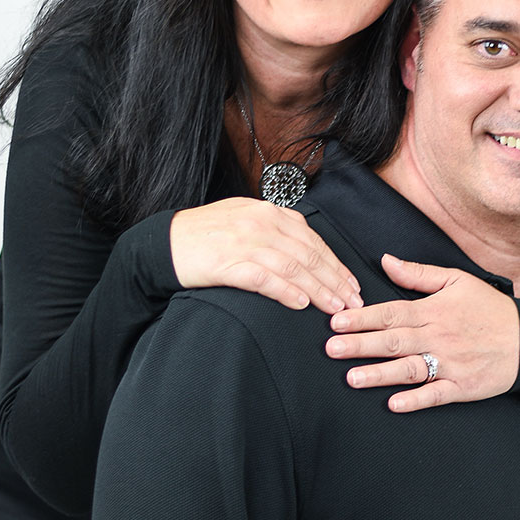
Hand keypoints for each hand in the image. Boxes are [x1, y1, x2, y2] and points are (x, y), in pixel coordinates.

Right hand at [170, 198, 361, 314]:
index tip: (352, 284)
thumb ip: (275, 230)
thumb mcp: (245, 220)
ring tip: (337, 308)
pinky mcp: (228, 262)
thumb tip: (306, 248)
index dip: (336, 264)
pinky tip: (302, 304)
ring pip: (294, 267)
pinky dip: (286, 291)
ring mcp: (245, 242)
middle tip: (355, 303)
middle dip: (336, 281)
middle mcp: (261, 223)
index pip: (313, 240)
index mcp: (269, 212)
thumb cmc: (206, 235)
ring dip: (319, 290)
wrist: (164, 242)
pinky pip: (265, 278)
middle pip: (309, 255)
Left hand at [325, 254, 518, 411]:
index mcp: (433, 311)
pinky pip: (436, 394)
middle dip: (360, 345)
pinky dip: (416, 400)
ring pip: (409, 369)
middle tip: (331, 349)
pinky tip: (394, 404)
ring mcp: (450, 363)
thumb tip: (385, 261)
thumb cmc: (490, 309)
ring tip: (352, 378)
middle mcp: (438, 337)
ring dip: (380, 374)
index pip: (391, 313)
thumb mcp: (457, 280)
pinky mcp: (462, 386)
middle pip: (393, 341)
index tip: (336, 321)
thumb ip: (419, 274)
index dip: (362, 317)